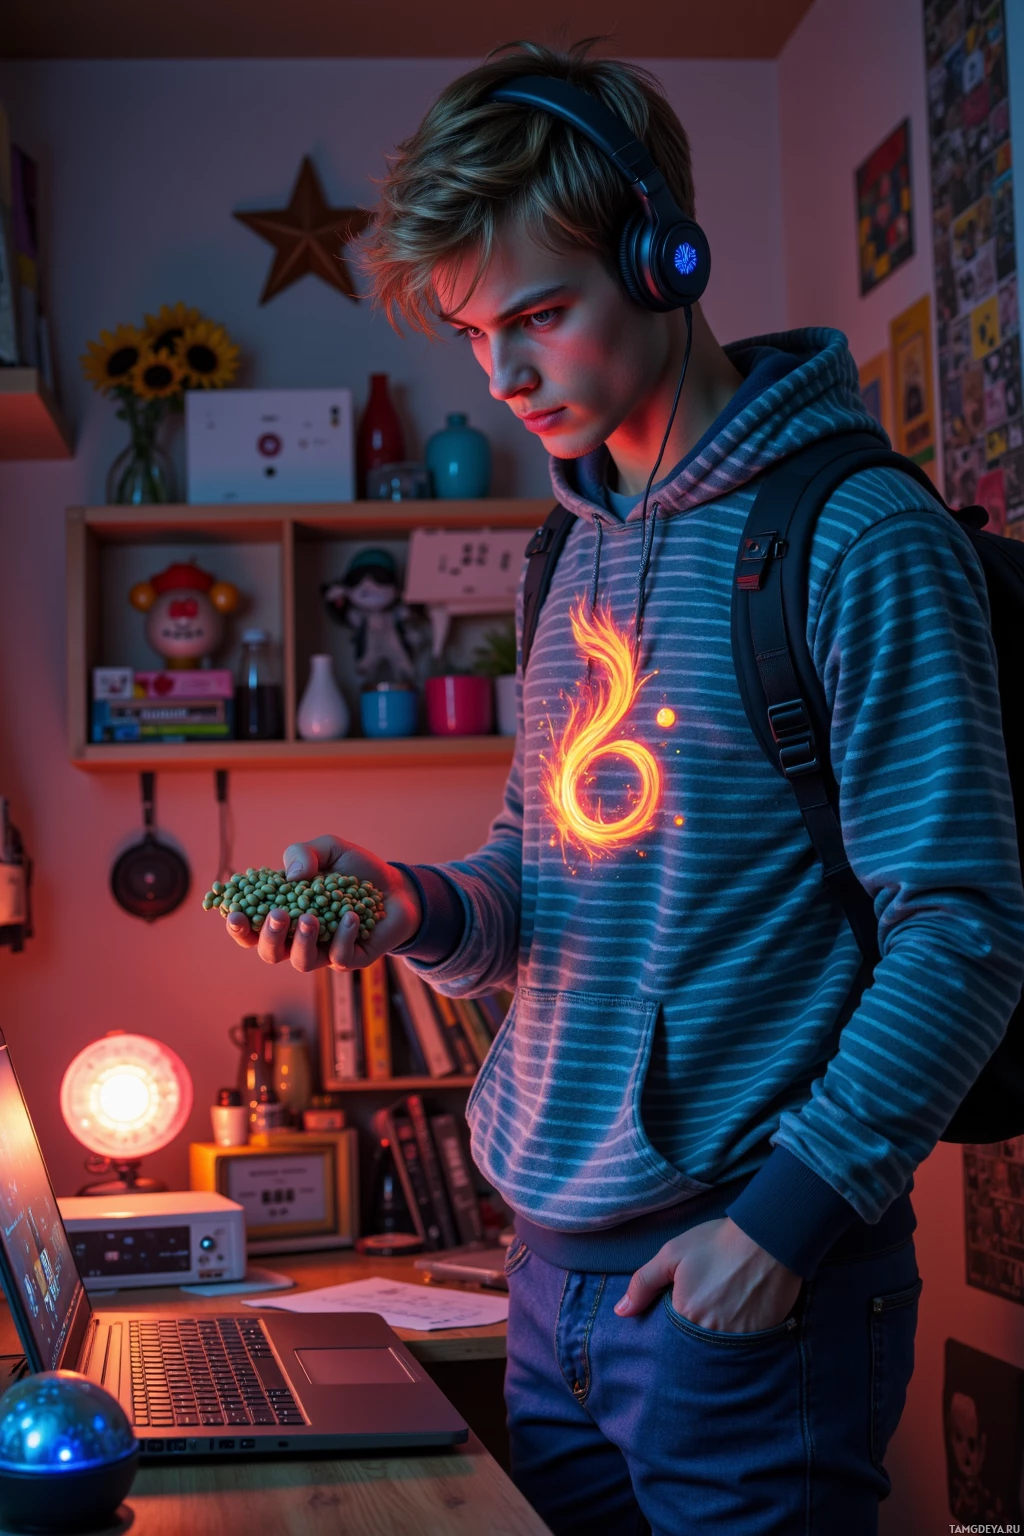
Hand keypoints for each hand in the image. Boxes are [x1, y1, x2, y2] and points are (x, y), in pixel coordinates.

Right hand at [225, 835, 421, 973]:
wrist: (396, 886)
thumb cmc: (354, 870)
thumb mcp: (328, 850)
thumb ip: (303, 854)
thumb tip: (291, 877)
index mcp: (284, 913)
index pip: (252, 928)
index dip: (239, 926)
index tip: (234, 914)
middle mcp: (299, 938)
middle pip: (270, 953)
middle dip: (269, 937)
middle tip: (277, 916)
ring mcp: (324, 951)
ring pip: (301, 962)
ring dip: (302, 941)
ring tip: (311, 917)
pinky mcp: (351, 958)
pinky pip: (339, 958)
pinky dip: (342, 937)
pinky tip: (350, 916)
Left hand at [613, 1217, 801, 1333]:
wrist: (768, 1238)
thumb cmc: (717, 1243)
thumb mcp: (672, 1254)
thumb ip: (643, 1283)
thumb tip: (620, 1312)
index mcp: (685, 1314)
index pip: (670, 1334)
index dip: (675, 1319)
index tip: (684, 1303)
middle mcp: (710, 1334)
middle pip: (694, 1343)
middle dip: (695, 1331)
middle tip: (707, 1303)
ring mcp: (737, 1339)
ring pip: (718, 1348)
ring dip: (717, 1335)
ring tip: (725, 1308)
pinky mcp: (761, 1338)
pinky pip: (743, 1348)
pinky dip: (739, 1336)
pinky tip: (742, 1314)